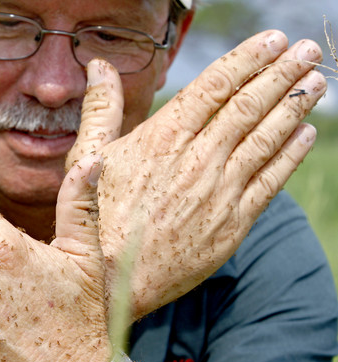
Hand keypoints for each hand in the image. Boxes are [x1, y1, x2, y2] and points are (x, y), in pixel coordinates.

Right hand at [68, 31, 325, 319]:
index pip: (215, 87)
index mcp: (162, 138)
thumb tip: (99, 65)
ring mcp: (219, 193)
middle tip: (306, 50)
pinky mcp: (232, 224)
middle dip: (282, 74)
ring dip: (294, 106)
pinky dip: (290, 154)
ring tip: (315, 81)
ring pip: (266, 139)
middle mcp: (197, 160)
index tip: (272, 41)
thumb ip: (101, 107)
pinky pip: (270, 182)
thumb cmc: (94, 215)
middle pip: (249, 106)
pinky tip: (304, 134)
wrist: (108, 280)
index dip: (247, 60)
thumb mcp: (88, 155)